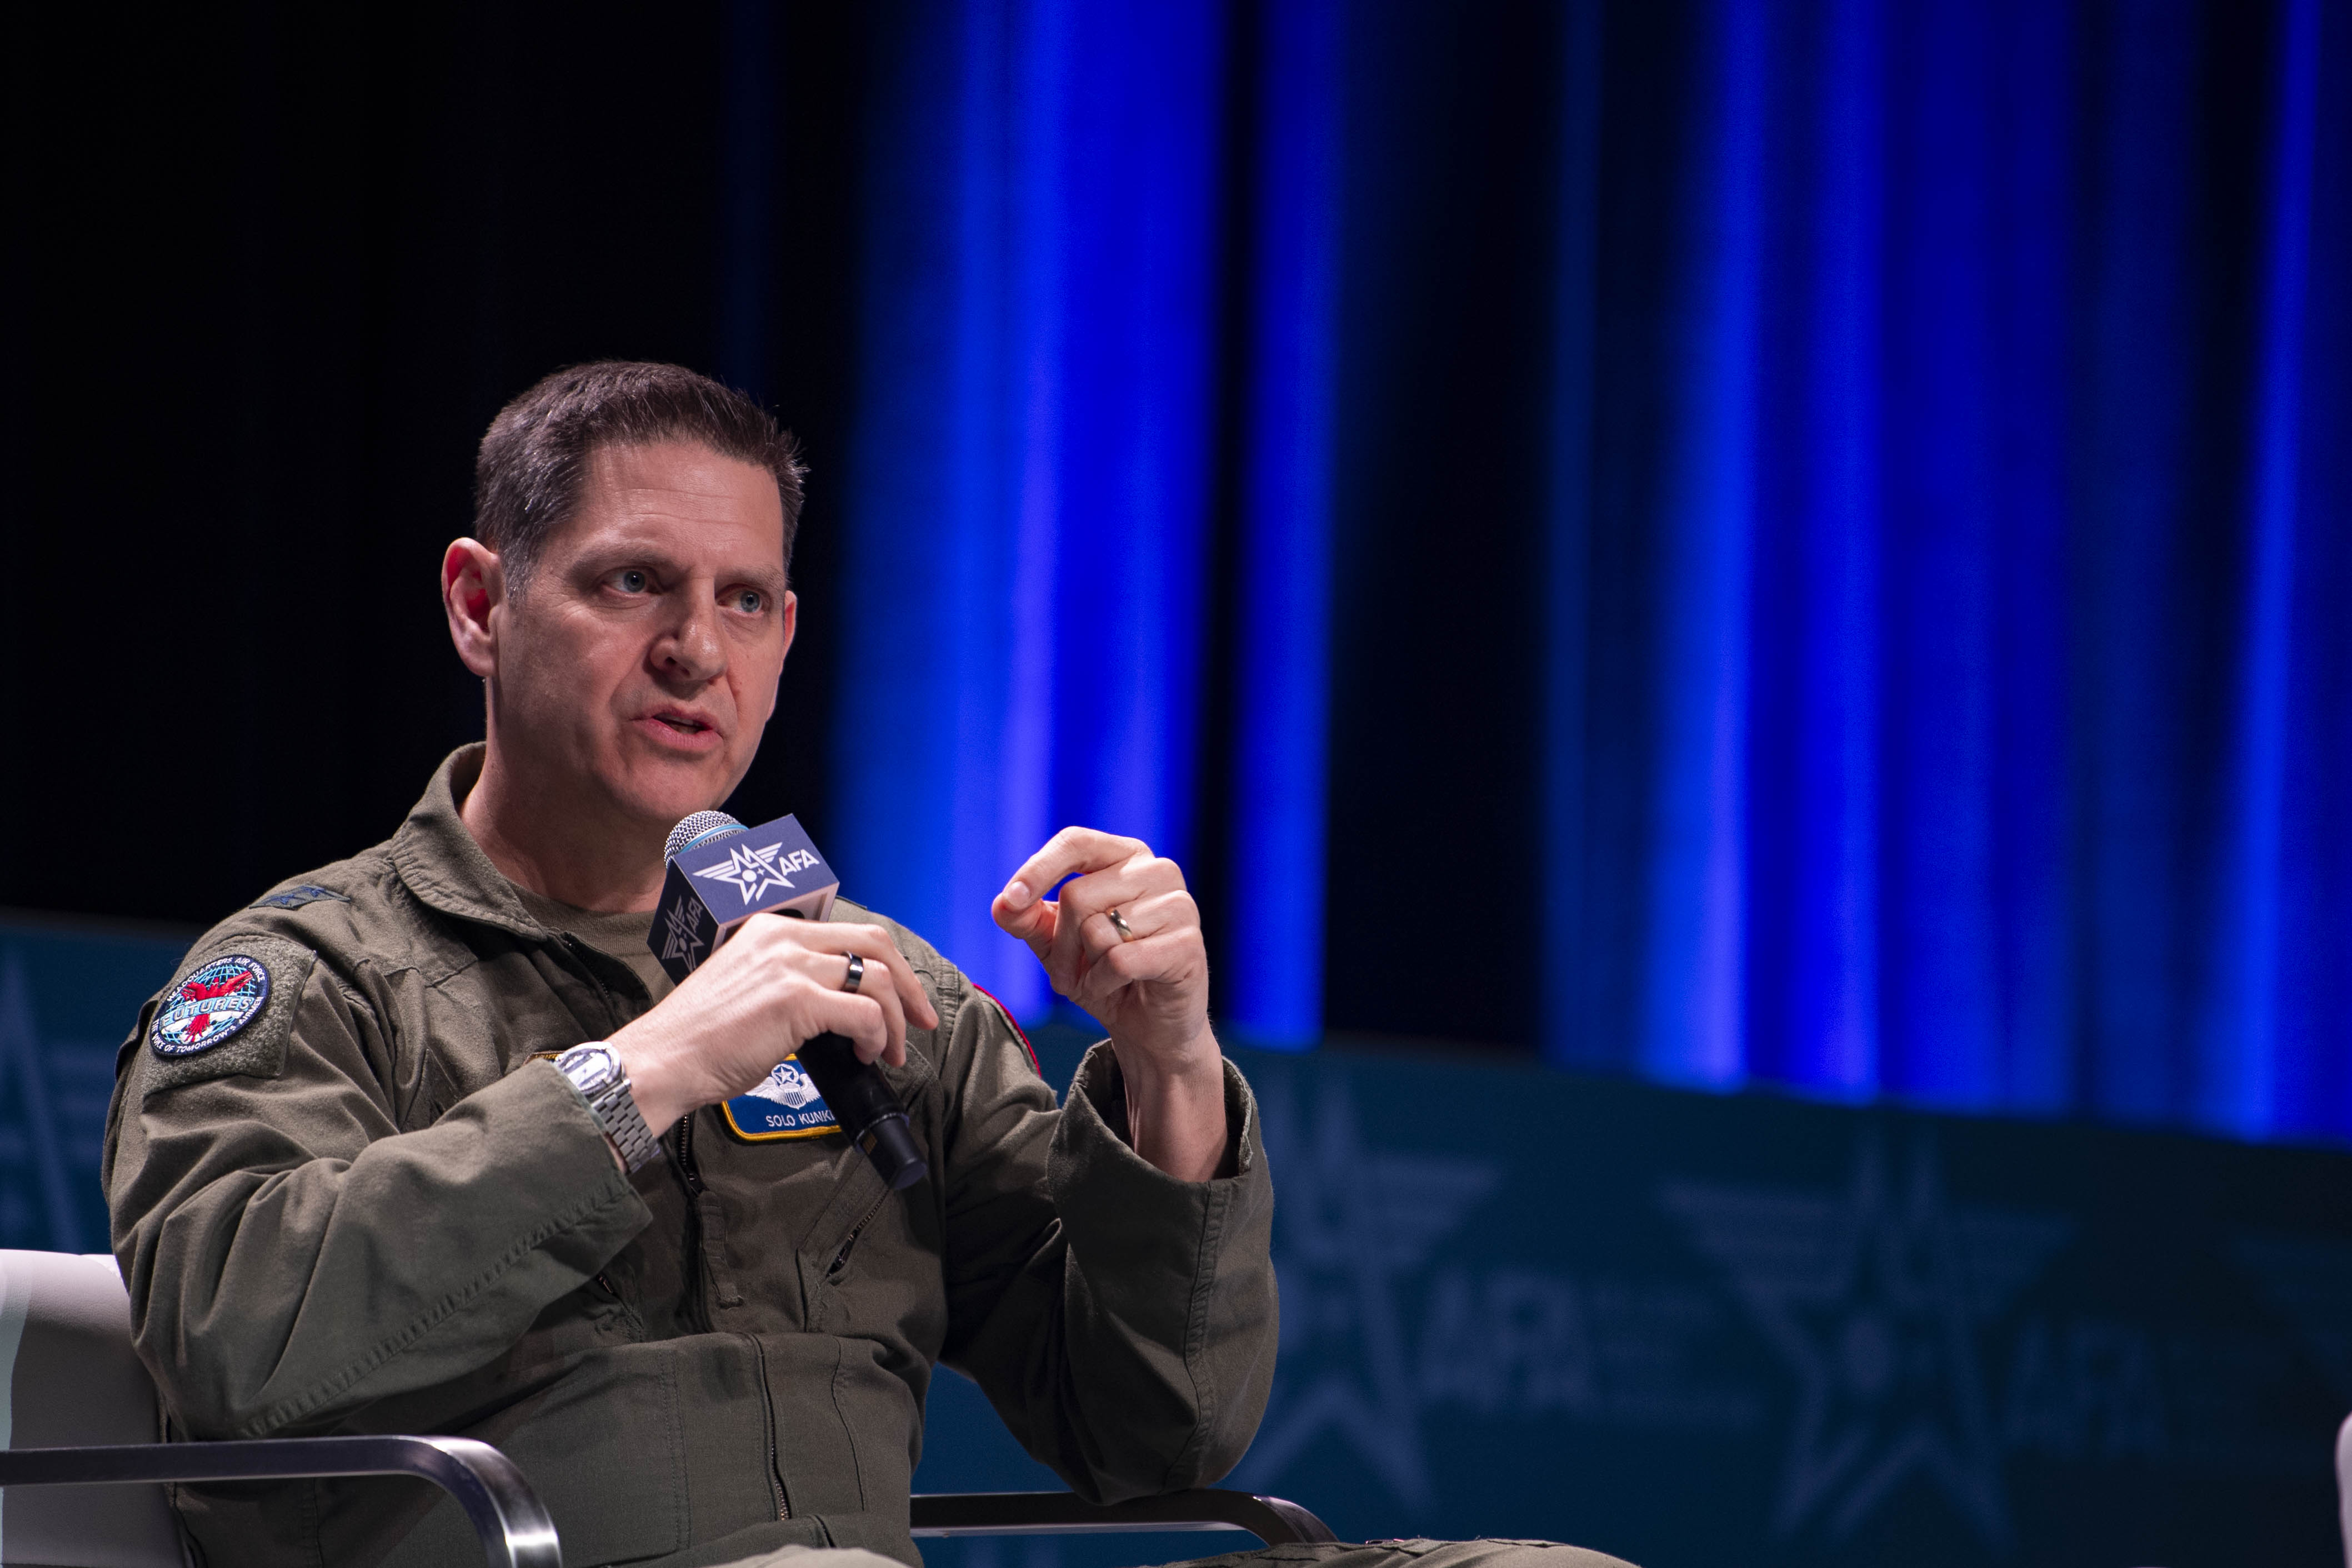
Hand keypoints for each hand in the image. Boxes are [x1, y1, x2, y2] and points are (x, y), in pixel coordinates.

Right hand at [607, 915, 938, 1129]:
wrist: (663, 1060)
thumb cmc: (701, 1039)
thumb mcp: (749, 988)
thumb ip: (792, 982)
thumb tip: (841, 1007)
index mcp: (772, 929)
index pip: (851, 933)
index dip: (889, 965)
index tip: (904, 998)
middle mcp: (783, 937)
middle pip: (875, 944)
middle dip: (908, 985)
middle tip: (922, 1020)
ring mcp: (789, 965)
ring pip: (876, 979)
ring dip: (895, 1021)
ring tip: (890, 1052)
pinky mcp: (794, 999)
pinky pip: (864, 1013)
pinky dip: (876, 1037)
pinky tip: (866, 1056)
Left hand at [993, 828, 1226, 1180]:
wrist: (1150, 1026)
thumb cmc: (1104, 973)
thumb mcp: (1056, 945)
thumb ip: (1028, 920)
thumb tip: (1002, 905)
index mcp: (1126, 856)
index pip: (1076, 843)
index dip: (1037, 869)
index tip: (1010, 901)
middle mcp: (1158, 870)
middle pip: (1077, 895)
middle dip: (1061, 944)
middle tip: (1070, 972)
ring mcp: (1179, 905)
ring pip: (1098, 930)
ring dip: (1084, 969)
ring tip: (1099, 980)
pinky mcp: (1188, 945)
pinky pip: (1120, 960)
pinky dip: (1103, 984)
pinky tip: (1117, 989)